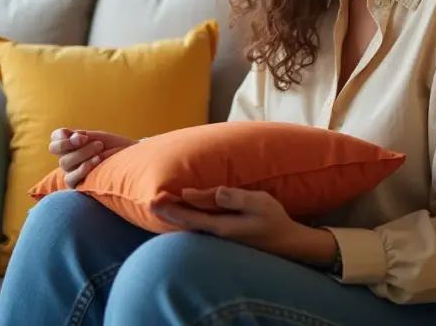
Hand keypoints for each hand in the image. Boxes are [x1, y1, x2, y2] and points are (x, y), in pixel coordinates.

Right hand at [48, 129, 135, 188]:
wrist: (127, 158)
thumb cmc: (113, 146)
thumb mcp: (97, 137)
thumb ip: (81, 136)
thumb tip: (68, 135)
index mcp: (70, 144)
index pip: (55, 138)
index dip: (62, 136)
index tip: (81, 136)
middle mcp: (68, 157)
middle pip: (56, 150)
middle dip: (73, 144)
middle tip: (93, 141)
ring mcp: (71, 171)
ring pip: (64, 162)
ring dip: (82, 153)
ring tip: (99, 149)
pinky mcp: (77, 184)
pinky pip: (70, 178)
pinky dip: (82, 168)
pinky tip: (96, 161)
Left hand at [150, 187, 337, 264]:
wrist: (286, 243)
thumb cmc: (273, 220)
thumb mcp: (260, 203)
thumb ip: (236, 198)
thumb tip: (216, 192)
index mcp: (223, 226)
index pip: (191, 216)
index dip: (173, 208)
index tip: (156, 199)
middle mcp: (217, 234)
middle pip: (187, 223)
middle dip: (168, 212)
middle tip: (149, 202)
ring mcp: (221, 237)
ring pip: (192, 226)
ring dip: (176, 216)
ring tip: (160, 207)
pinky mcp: (224, 236)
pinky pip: (199, 227)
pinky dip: (187, 220)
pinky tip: (182, 215)